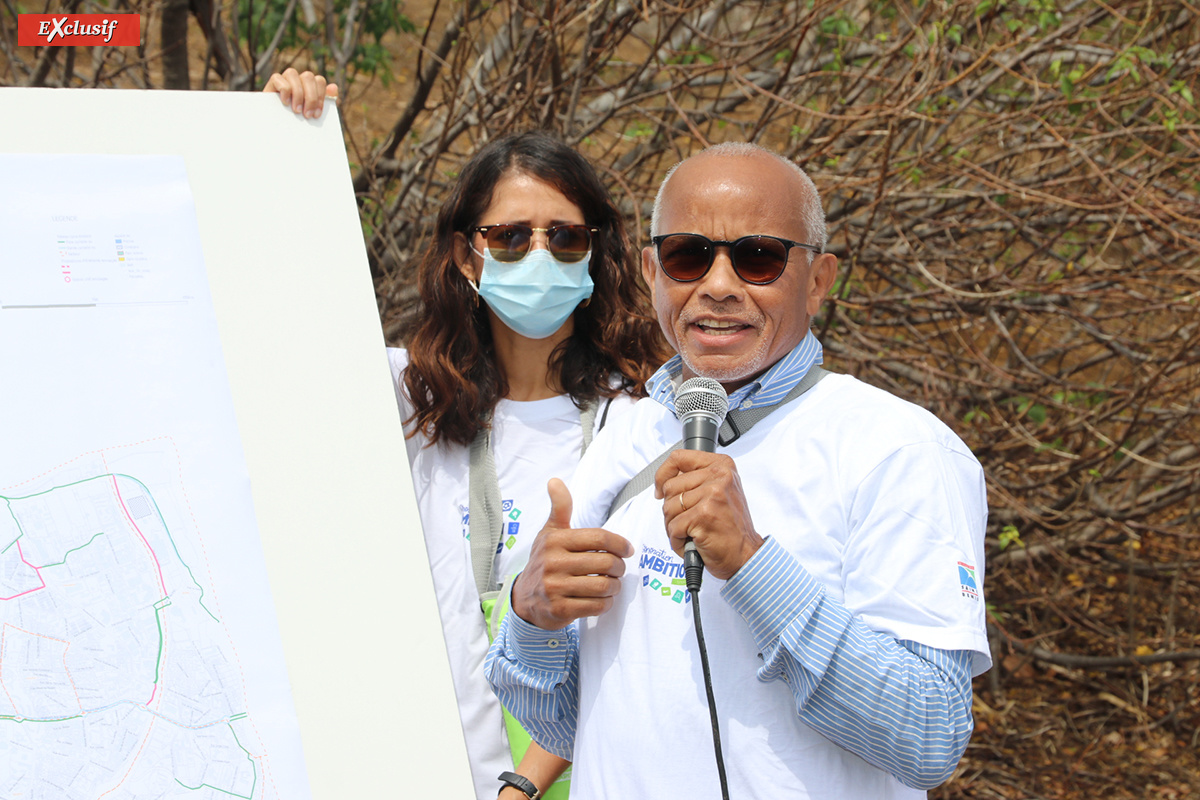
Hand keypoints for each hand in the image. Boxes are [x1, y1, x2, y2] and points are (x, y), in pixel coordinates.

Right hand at [262, 68, 337, 117]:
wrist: (277, 130)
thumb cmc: (297, 122)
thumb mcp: (311, 114)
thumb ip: (323, 102)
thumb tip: (334, 87)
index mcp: (309, 86)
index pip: (319, 81)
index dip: (320, 97)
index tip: (316, 115)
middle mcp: (298, 80)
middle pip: (308, 76)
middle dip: (310, 97)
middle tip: (307, 115)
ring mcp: (284, 79)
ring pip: (292, 73)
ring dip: (297, 93)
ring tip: (296, 110)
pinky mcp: (272, 83)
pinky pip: (278, 78)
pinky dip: (284, 90)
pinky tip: (285, 103)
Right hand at [511, 478, 632, 629]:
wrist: (525, 599)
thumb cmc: (544, 561)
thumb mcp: (549, 533)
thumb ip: (559, 508)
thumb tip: (554, 480)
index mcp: (555, 541)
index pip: (598, 538)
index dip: (620, 543)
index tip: (628, 550)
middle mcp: (553, 563)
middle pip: (605, 563)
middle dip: (620, 567)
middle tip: (619, 569)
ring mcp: (555, 588)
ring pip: (603, 586)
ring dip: (615, 586)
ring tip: (612, 584)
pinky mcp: (559, 610)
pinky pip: (595, 606)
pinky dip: (605, 603)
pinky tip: (603, 599)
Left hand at [654, 450, 762, 580]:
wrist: (745, 555)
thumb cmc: (730, 527)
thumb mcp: (720, 491)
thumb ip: (697, 479)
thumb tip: (665, 478)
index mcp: (722, 466)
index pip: (678, 458)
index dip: (663, 475)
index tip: (660, 489)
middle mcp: (719, 476)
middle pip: (670, 487)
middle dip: (671, 509)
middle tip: (687, 521)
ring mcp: (711, 495)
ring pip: (668, 507)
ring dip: (674, 526)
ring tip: (692, 532)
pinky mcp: (704, 515)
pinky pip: (673, 526)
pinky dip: (677, 540)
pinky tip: (692, 542)